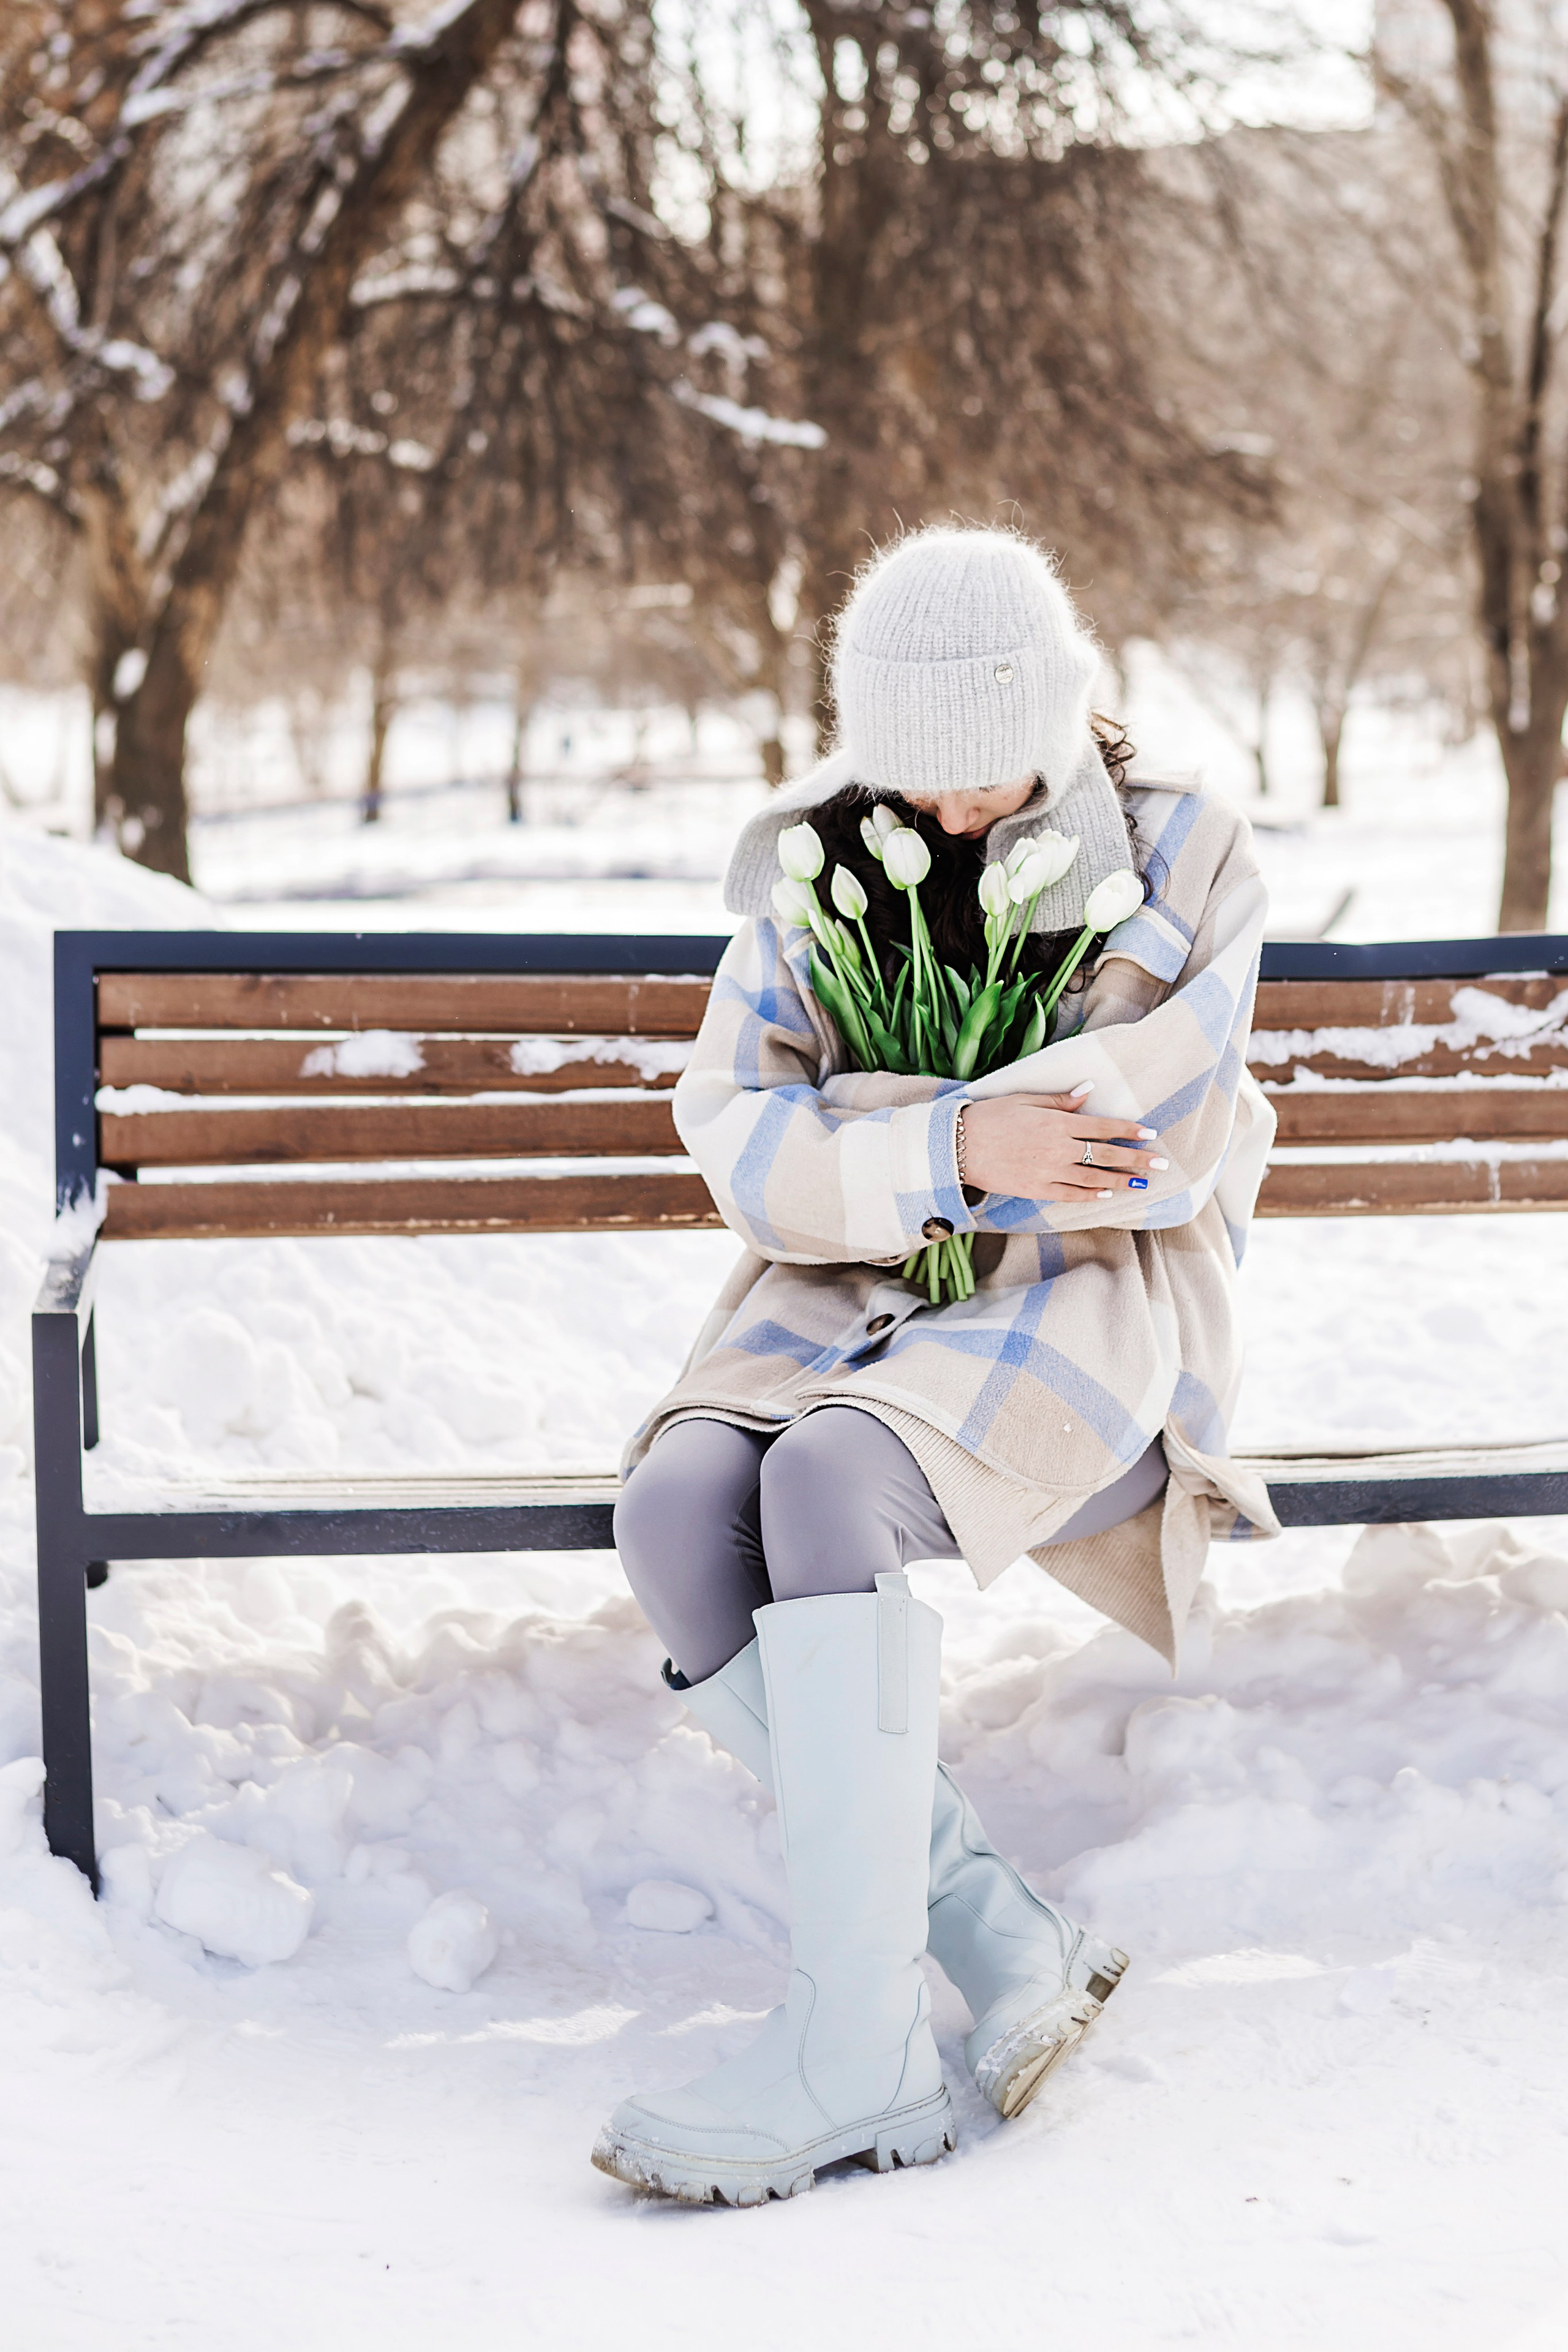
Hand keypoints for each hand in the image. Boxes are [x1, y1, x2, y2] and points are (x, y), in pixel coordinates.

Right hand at [959, 1085, 1167, 1203]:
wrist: (958, 1147)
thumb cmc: (990, 1117)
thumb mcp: (1024, 1099)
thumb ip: (1059, 1099)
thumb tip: (1089, 1090)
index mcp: (1057, 1123)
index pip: (1103, 1127)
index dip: (1129, 1131)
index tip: (1150, 1134)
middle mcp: (1058, 1149)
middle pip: (1106, 1155)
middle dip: (1137, 1160)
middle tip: (1161, 1165)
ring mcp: (1049, 1172)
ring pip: (1094, 1178)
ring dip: (1122, 1181)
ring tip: (1143, 1184)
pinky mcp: (1037, 1190)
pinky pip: (1071, 1194)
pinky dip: (1091, 1194)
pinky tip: (1107, 1193)